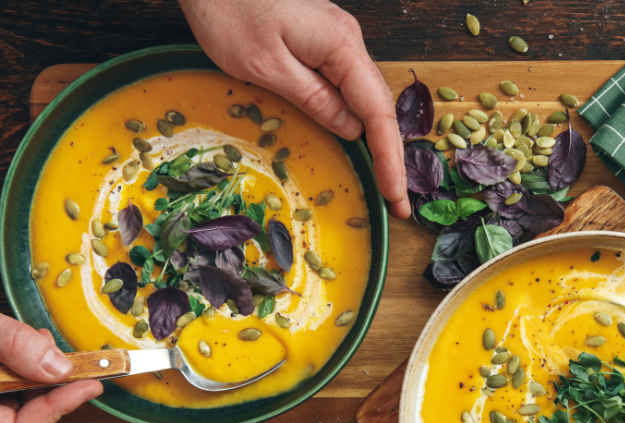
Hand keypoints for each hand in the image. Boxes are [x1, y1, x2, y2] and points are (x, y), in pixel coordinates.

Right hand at [0, 279, 101, 422]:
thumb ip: (9, 343)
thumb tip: (57, 367)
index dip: (55, 411)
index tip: (89, 385)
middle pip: (20, 417)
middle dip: (52, 389)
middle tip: (81, 363)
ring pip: (17, 396)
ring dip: (39, 371)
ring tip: (37, 341)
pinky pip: (7, 377)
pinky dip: (25, 359)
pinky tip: (25, 340)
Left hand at [179, 0, 409, 218]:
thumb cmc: (228, 11)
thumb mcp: (266, 67)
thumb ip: (314, 99)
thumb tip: (352, 130)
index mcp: (341, 46)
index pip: (377, 113)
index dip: (390, 159)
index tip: (397, 197)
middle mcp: (348, 40)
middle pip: (379, 106)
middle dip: (390, 156)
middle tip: (396, 202)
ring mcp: (337, 39)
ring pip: (365, 96)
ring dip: (376, 140)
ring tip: (384, 180)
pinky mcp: (321, 40)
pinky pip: (348, 85)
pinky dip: (357, 117)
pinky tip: (359, 141)